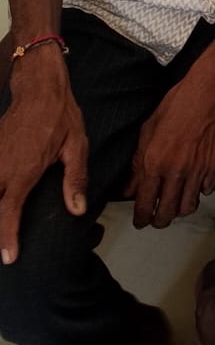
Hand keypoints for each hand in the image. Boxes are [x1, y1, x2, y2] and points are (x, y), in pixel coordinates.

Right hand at [0, 48, 87, 263]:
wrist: (38, 87)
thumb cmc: (61, 117)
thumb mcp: (76, 146)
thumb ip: (75, 179)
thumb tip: (78, 209)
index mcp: (24, 171)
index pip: (9, 212)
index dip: (7, 237)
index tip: (7, 257)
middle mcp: (1, 168)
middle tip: (2, 247)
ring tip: (2, 226)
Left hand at [126, 68, 214, 229]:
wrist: (210, 91)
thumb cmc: (177, 105)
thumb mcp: (148, 130)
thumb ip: (137, 163)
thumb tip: (130, 188)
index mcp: (155, 163)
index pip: (145, 204)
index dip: (141, 218)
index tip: (140, 222)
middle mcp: (176, 172)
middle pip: (168, 213)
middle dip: (159, 220)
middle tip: (156, 218)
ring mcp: (198, 170)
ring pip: (188, 207)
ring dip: (180, 209)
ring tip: (175, 204)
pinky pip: (206, 190)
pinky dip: (199, 192)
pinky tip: (194, 184)